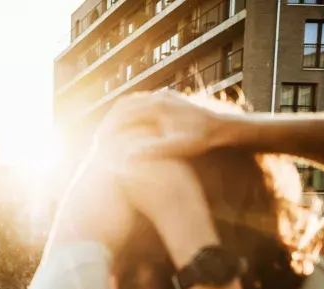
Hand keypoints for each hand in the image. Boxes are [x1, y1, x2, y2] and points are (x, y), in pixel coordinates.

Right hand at [99, 91, 226, 159]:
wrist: (225, 126)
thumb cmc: (203, 139)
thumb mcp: (179, 147)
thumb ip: (154, 150)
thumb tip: (129, 157)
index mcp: (157, 107)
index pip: (122, 114)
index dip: (107, 129)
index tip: (97, 144)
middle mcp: (159, 97)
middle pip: (123, 105)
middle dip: (108, 122)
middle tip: (97, 140)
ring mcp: (164, 96)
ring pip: (132, 102)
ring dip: (118, 118)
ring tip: (109, 136)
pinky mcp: (170, 100)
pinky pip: (143, 103)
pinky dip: (131, 115)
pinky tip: (129, 131)